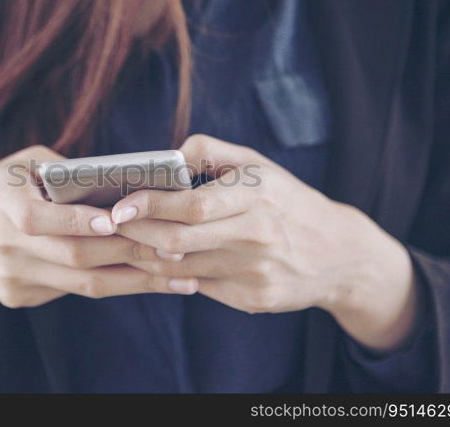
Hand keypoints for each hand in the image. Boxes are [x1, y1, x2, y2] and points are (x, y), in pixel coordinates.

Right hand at [0, 145, 197, 324]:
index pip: (44, 221)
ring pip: (84, 285)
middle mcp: (8, 249)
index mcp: (5, 210)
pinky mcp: (22, 298)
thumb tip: (118, 179)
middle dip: (133, 255)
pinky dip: (115, 284)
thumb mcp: (19, 166)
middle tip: (179, 251)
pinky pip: (75, 291)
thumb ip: (62, 171)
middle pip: (77, 259)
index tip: (119, 221)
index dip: (81, 223)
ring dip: (137, 282)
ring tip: (182, 278)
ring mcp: (15, 279)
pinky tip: (149, 279)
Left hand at [112, 134, 420, 351]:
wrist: (339, 254)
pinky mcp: (253, 299)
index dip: (149, 206)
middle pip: (179, 240)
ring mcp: (255, 272)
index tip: (119, 205)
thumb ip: (211, 150)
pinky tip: (158, 261)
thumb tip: (168, 157)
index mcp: (258, 195)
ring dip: (146, 256)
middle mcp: (257, 235)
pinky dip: (171, 275)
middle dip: (136, 233)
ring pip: (181, 269)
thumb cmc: (286, 201)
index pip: (191, 205)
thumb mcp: (259, 165)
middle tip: (110, 225)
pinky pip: (197, 287)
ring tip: (126, 241)